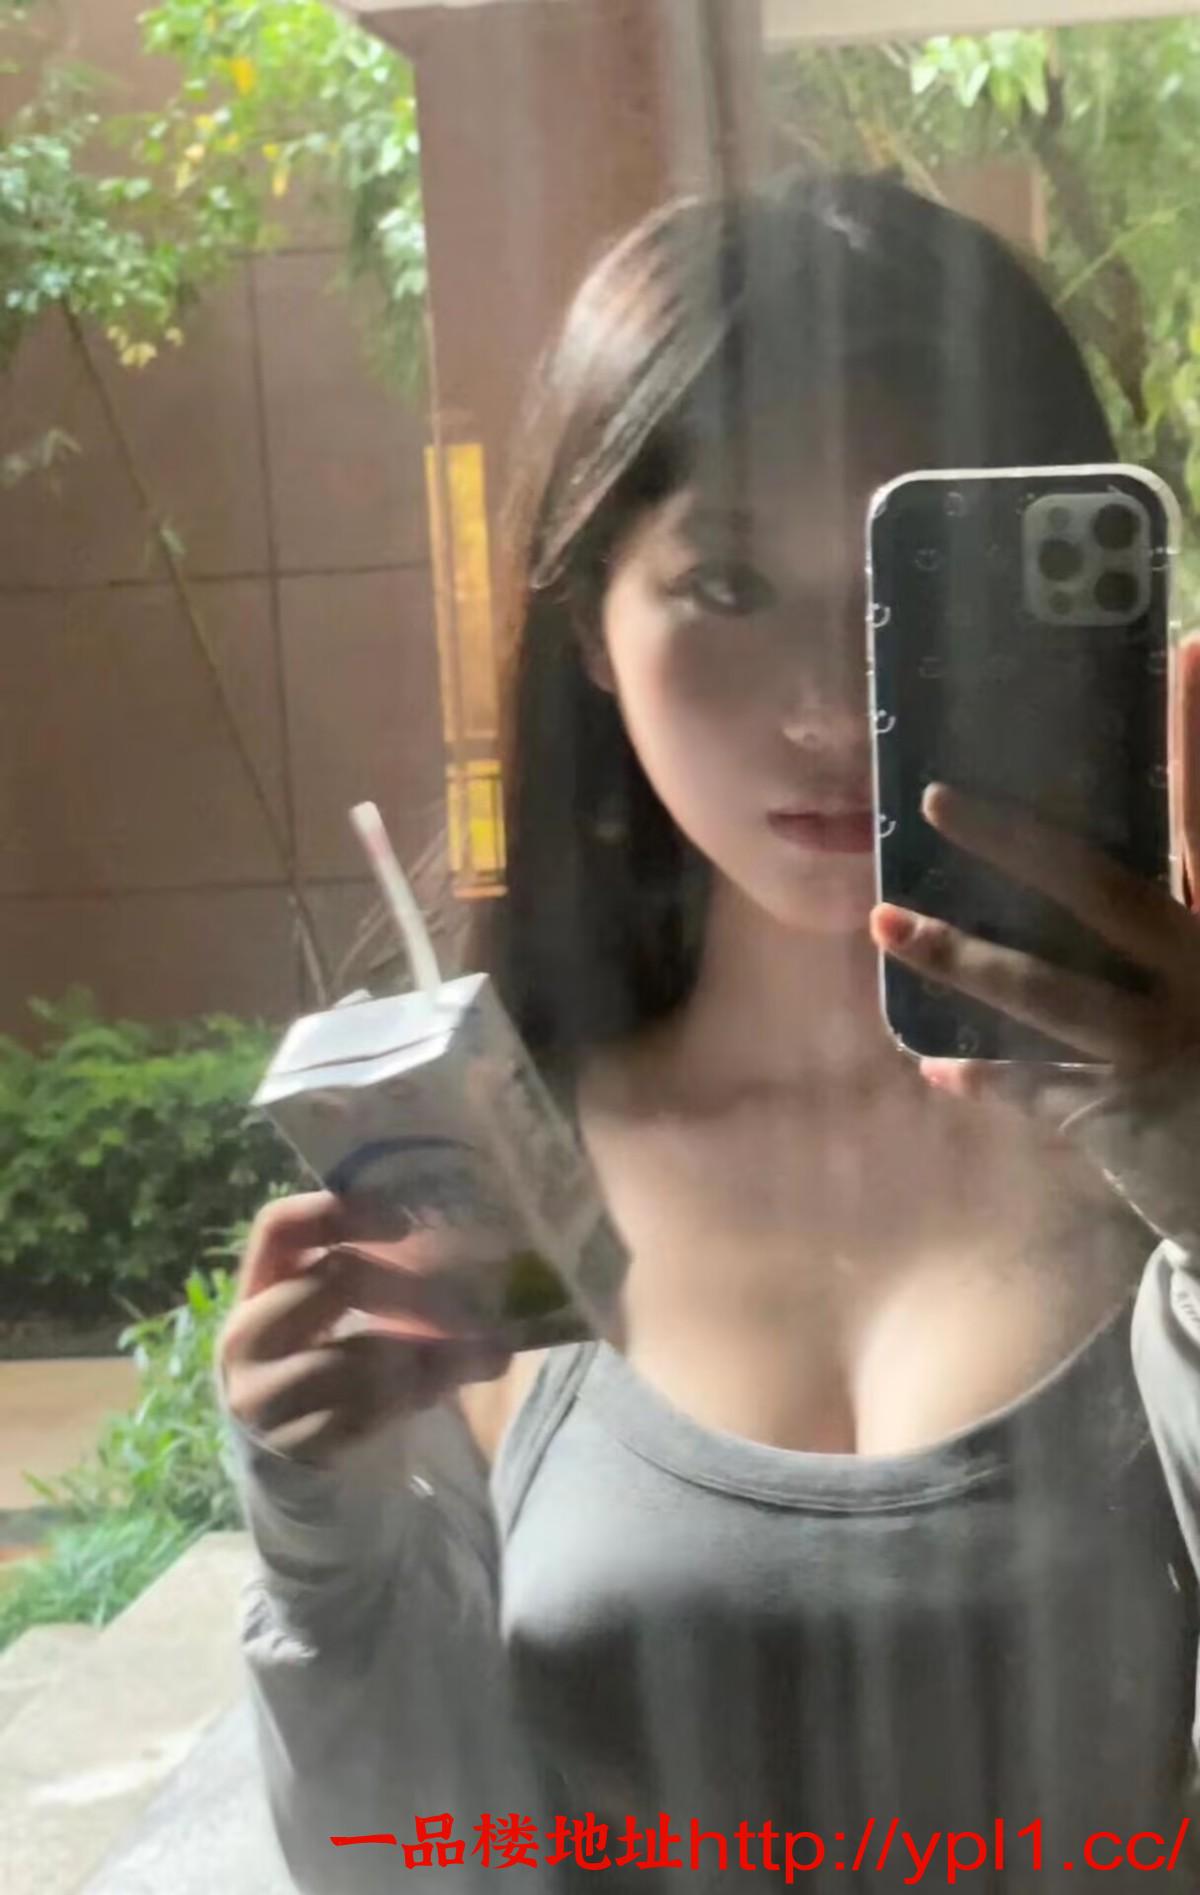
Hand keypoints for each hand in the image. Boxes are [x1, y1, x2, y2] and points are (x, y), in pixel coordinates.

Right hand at [217, 1193, 510, 1465]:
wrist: (291, 1461)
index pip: (280, 1227)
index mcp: (259, 1284)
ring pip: (354, 1357)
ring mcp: (262, 1393)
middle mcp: (249, 1333)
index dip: (336, 1213)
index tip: (403, 1222)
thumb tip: (484, 1268)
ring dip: (422, 1353)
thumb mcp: (340, 1317)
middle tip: (466, 1301)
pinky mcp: (290, 1444)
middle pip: (330, 1284)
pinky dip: (415, 1394)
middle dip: (408, 1291)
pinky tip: (445, 1387)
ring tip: (470, 1353)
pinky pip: (364, 1410)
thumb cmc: (328, 1366)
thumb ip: (386, 1282)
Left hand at [869, 635, 1199, 1123]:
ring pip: (1046, 991)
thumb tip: (1131, 876)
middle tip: (936, 799)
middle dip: (1016, 842)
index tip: (1185, 648)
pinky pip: (1038, 1090)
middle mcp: (1197, 972)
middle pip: (1102, 888)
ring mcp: (1159, 1046)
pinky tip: (937, 1064)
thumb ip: (1185, 907)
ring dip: (959, 956)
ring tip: (887, 924)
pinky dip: (988, 1077)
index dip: (1199, 734)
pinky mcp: (1124, 1117)